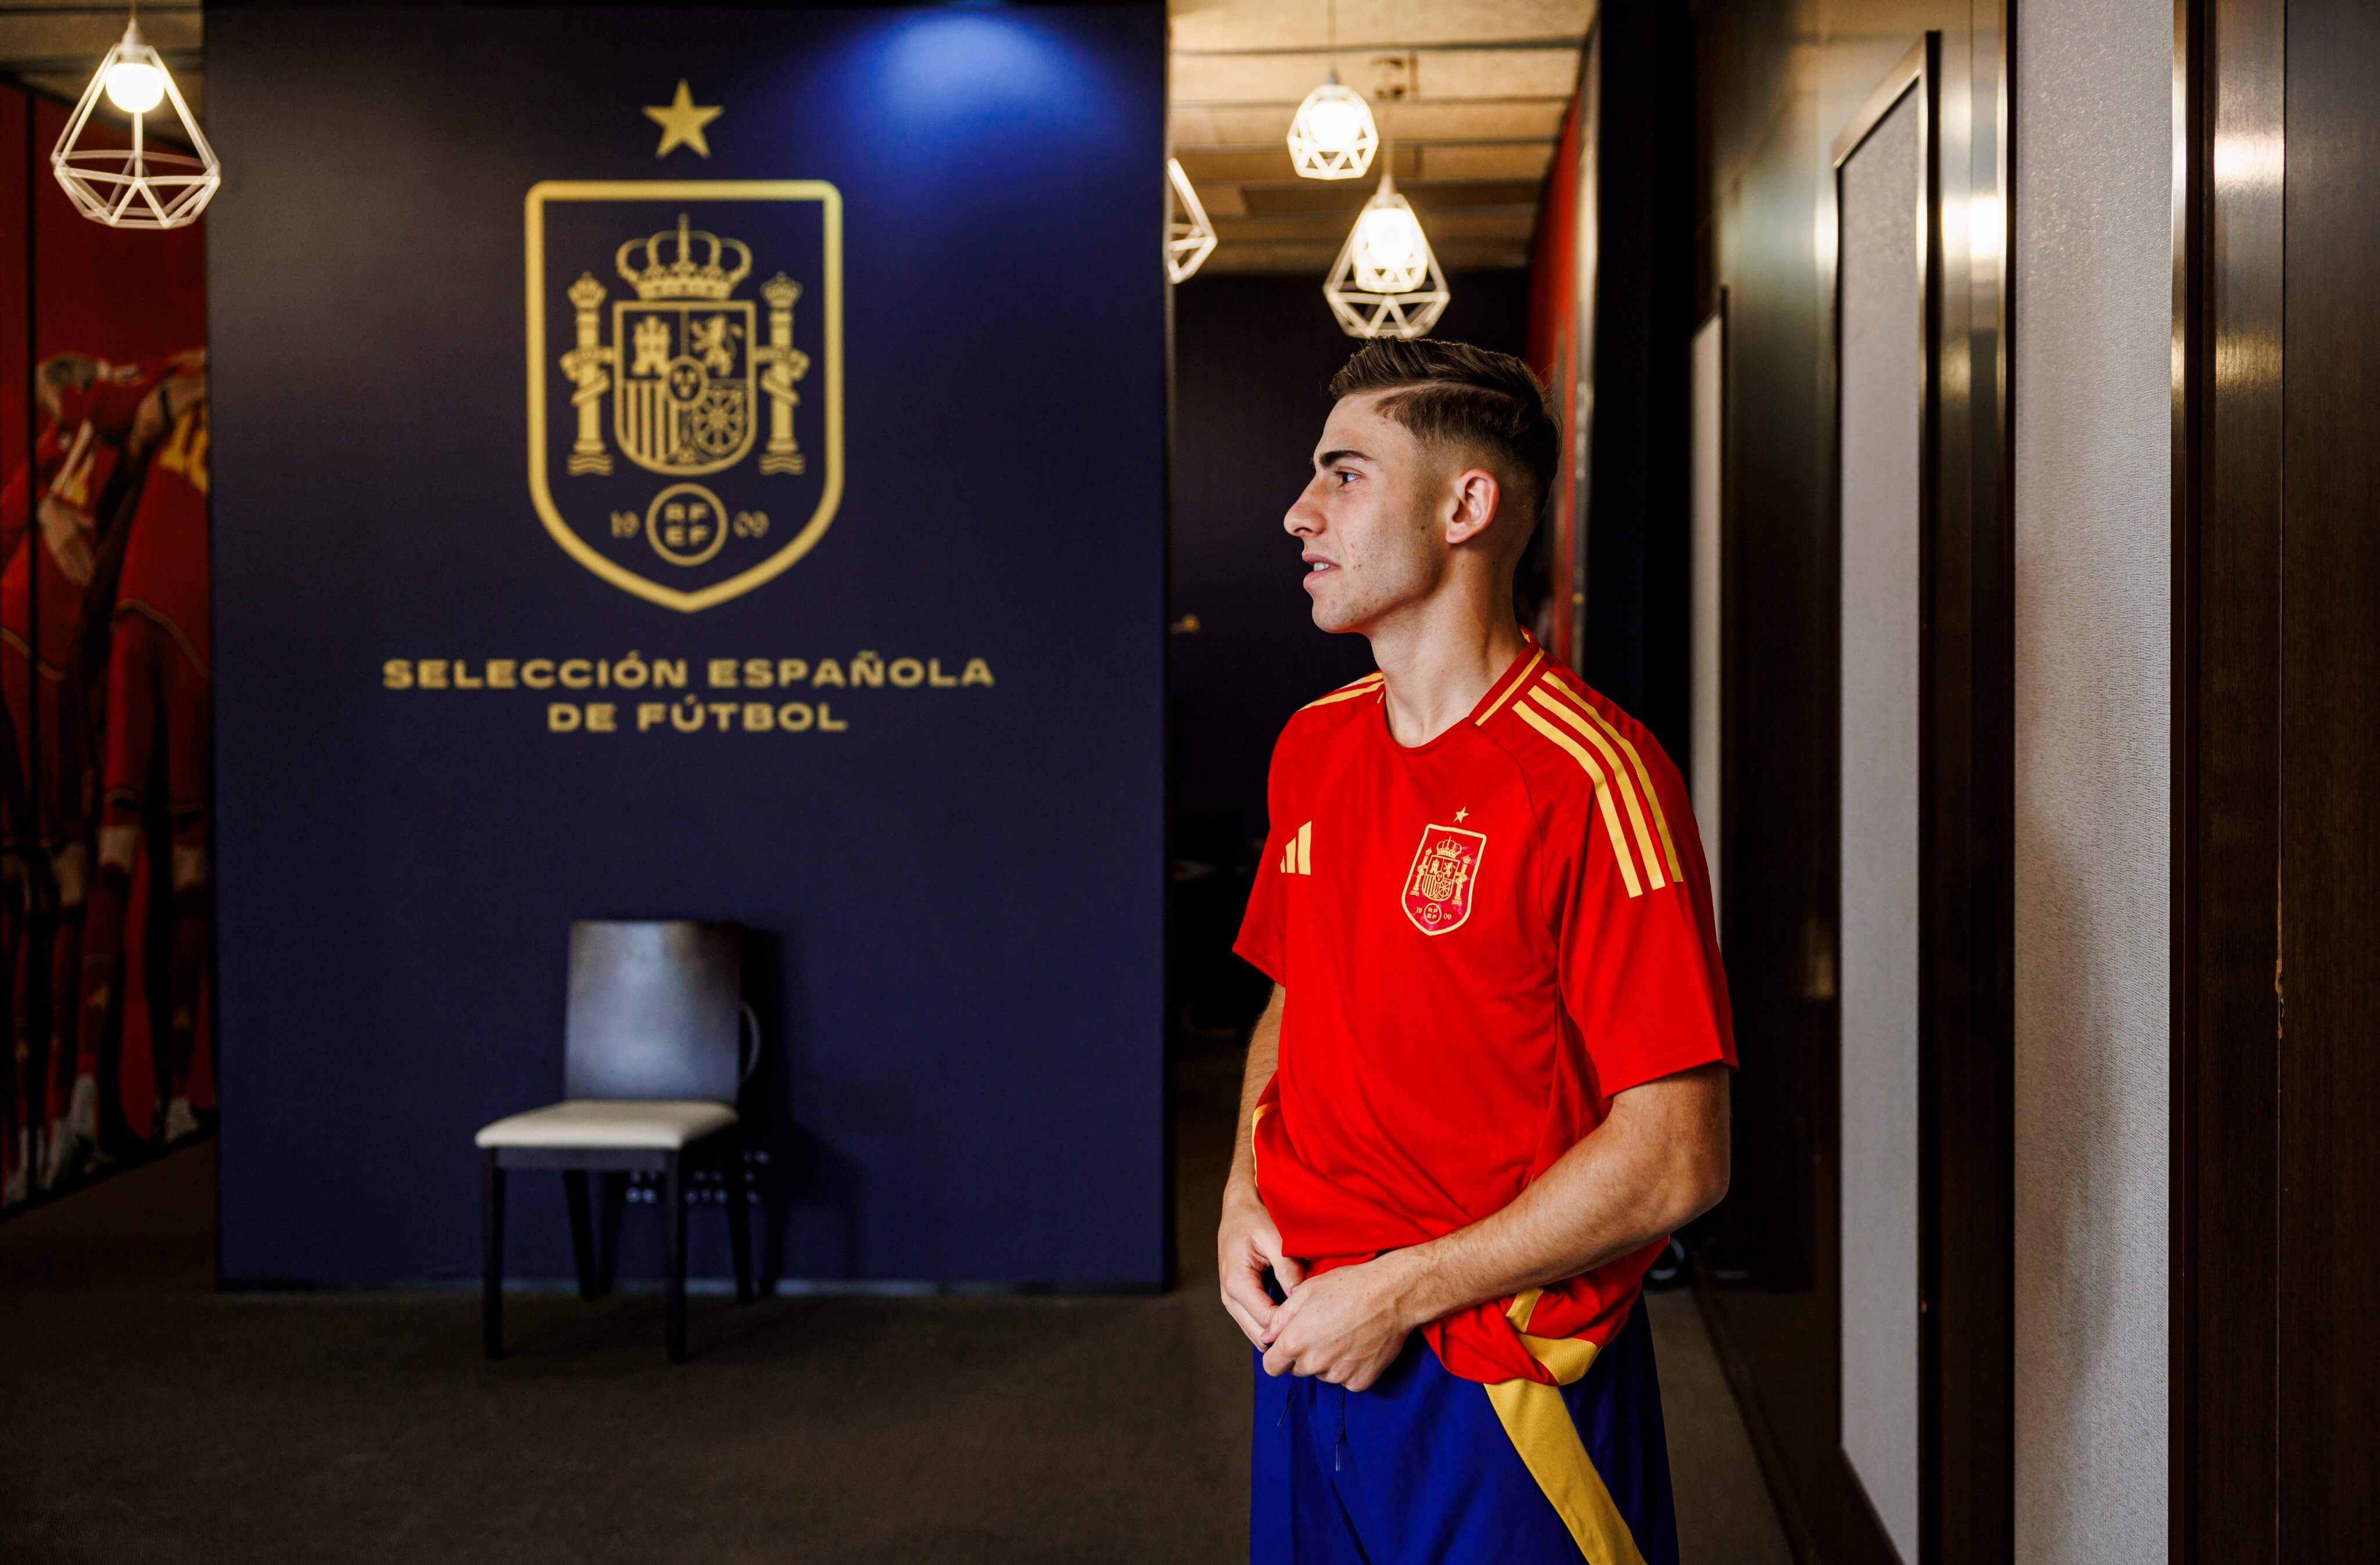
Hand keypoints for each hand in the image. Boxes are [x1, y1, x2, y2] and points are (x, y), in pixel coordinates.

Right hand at [1218, 1176, 1302, 1347]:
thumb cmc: (1255, 1218)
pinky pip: (1256, 1324)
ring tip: (1307, 1326)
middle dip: (1286, 1337)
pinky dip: (1273, 1327)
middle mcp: (1230, 1297)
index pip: (1268, 1321)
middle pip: (1260, 1336)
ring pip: (1257, 1335)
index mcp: (1237, 1283)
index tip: (1318, 1319)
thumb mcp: (1273, 1237)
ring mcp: (1232, 1302)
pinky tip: (1294, 1318)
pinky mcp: (1239, 1300)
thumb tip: (1300, 1297)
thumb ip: (1287, 1268)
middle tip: (1316, 1330)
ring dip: (1279, 1335)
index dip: (1293, 1325)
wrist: (1238, 1207)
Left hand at [1260, 1253, 1420, 1390]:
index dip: (1276, 1355)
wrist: (1393, 1294)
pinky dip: (1349, 1368)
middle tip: (1321, 1331)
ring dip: (1326, 1361)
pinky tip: (1358, 1344)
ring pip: (1322, 1374)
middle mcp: (1315, 1364)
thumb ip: (1280, 1318)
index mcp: (1295, 1342)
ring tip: (1343, 1333)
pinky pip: (1346, 1380)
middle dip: (1303, 1355)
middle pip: (1297, 1370)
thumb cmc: (1349, 1286)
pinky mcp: (1360, 1381)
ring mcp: (1339, 1375)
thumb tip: (1267, 1337)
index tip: (1287, 1345)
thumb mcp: (1306, 1291)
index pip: (1271, 1367)